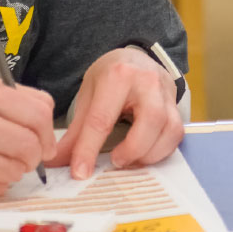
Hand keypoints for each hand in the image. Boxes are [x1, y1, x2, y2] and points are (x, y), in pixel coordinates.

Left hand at [49, 46, 183, 178]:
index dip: (89, 149)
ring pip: (169, 129)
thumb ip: (75, 132)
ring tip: (129, 160)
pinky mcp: (176, 105)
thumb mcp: (89, 95)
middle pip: (150, 121)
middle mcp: (147, 81)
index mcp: (118, 75)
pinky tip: (144, 154)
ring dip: (149, 153)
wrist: (136, 58)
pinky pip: (177, 134)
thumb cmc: (110, 77)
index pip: (102, 118)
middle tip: (115, 162)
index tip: (80, 173)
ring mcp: (166, 93)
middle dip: (133, 149)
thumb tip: (55, 163)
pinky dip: (161, 150)